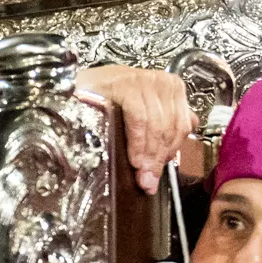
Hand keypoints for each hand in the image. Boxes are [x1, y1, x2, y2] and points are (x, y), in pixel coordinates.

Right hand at [78, 64, 196, 192]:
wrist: (79, 85)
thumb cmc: (107, 101)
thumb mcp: (141, 112)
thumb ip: (161, 126)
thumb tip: (173, 154)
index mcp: (173, 89)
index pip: (182, 126)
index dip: (170, 153)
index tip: (157, 174)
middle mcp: (164, 82)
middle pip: (171, 127)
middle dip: (158, 159)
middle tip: (148, 181)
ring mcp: (147, 81)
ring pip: (157, 125)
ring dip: (148, 154)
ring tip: (140, 173)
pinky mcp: (129, 85)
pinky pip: (140, 120)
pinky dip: (138, 142)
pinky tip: (133, 157)